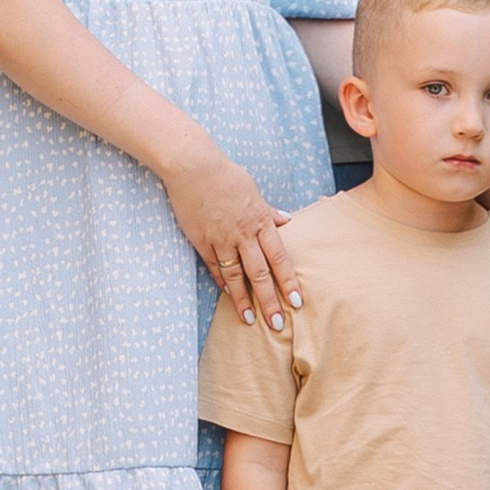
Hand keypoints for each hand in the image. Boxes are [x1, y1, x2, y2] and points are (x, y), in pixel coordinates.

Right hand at [164, 139, 299, 328]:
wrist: (193, 166)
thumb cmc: (225, 174)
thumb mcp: (253, 190)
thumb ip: (269, 211)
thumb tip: (286, 219)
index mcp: (260, 220)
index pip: (279, 257)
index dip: (288, 281)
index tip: (296, 301)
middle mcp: (243, 233)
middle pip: (260, 273)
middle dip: (270, 300)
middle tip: (278, 323)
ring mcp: (221, 238)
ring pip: (236, 275)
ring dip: (243, 300)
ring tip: (250, 319)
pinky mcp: (201, 240)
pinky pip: (213, 266)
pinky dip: (221, 281)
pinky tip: (227, 294)